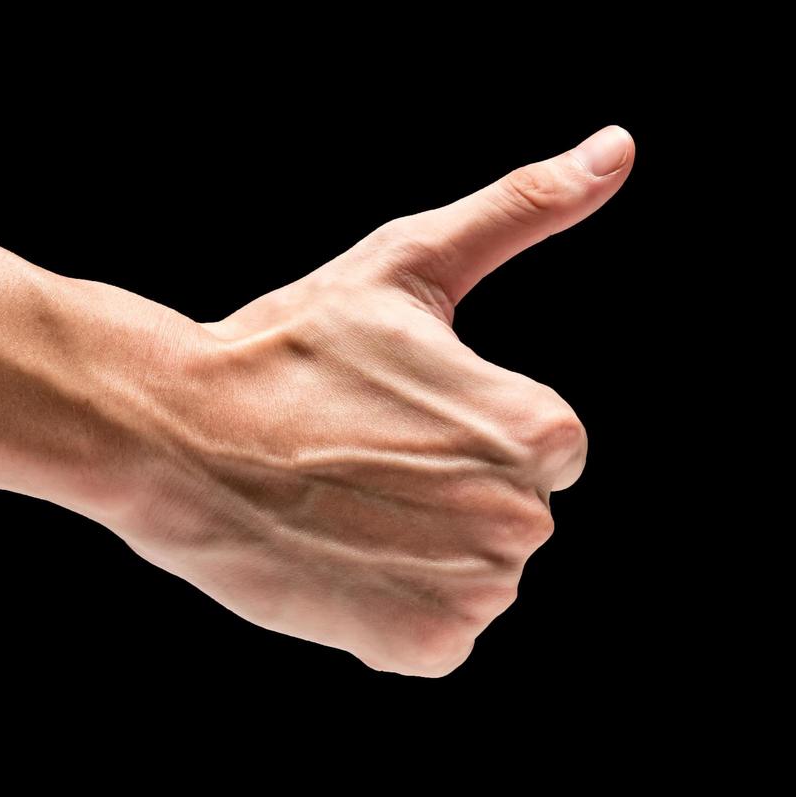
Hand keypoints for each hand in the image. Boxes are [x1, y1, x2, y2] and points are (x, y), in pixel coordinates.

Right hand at [112, 126, 634, 675]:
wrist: (175, 436)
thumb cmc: (292, 344)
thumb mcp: (411, 262)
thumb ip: (526, 208)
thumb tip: (620, 147)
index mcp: (539, 431)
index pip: (548, 446)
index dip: (471, 424)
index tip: (401, 412)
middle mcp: (524, 522)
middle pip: (516, 512)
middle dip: (455, 490)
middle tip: (363, 456)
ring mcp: (473, 596)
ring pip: (480, 573)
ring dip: (428, 550)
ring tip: (348, 505)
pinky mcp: (423, 649)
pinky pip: (442, 632)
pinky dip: (400, 607)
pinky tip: (344, 556)